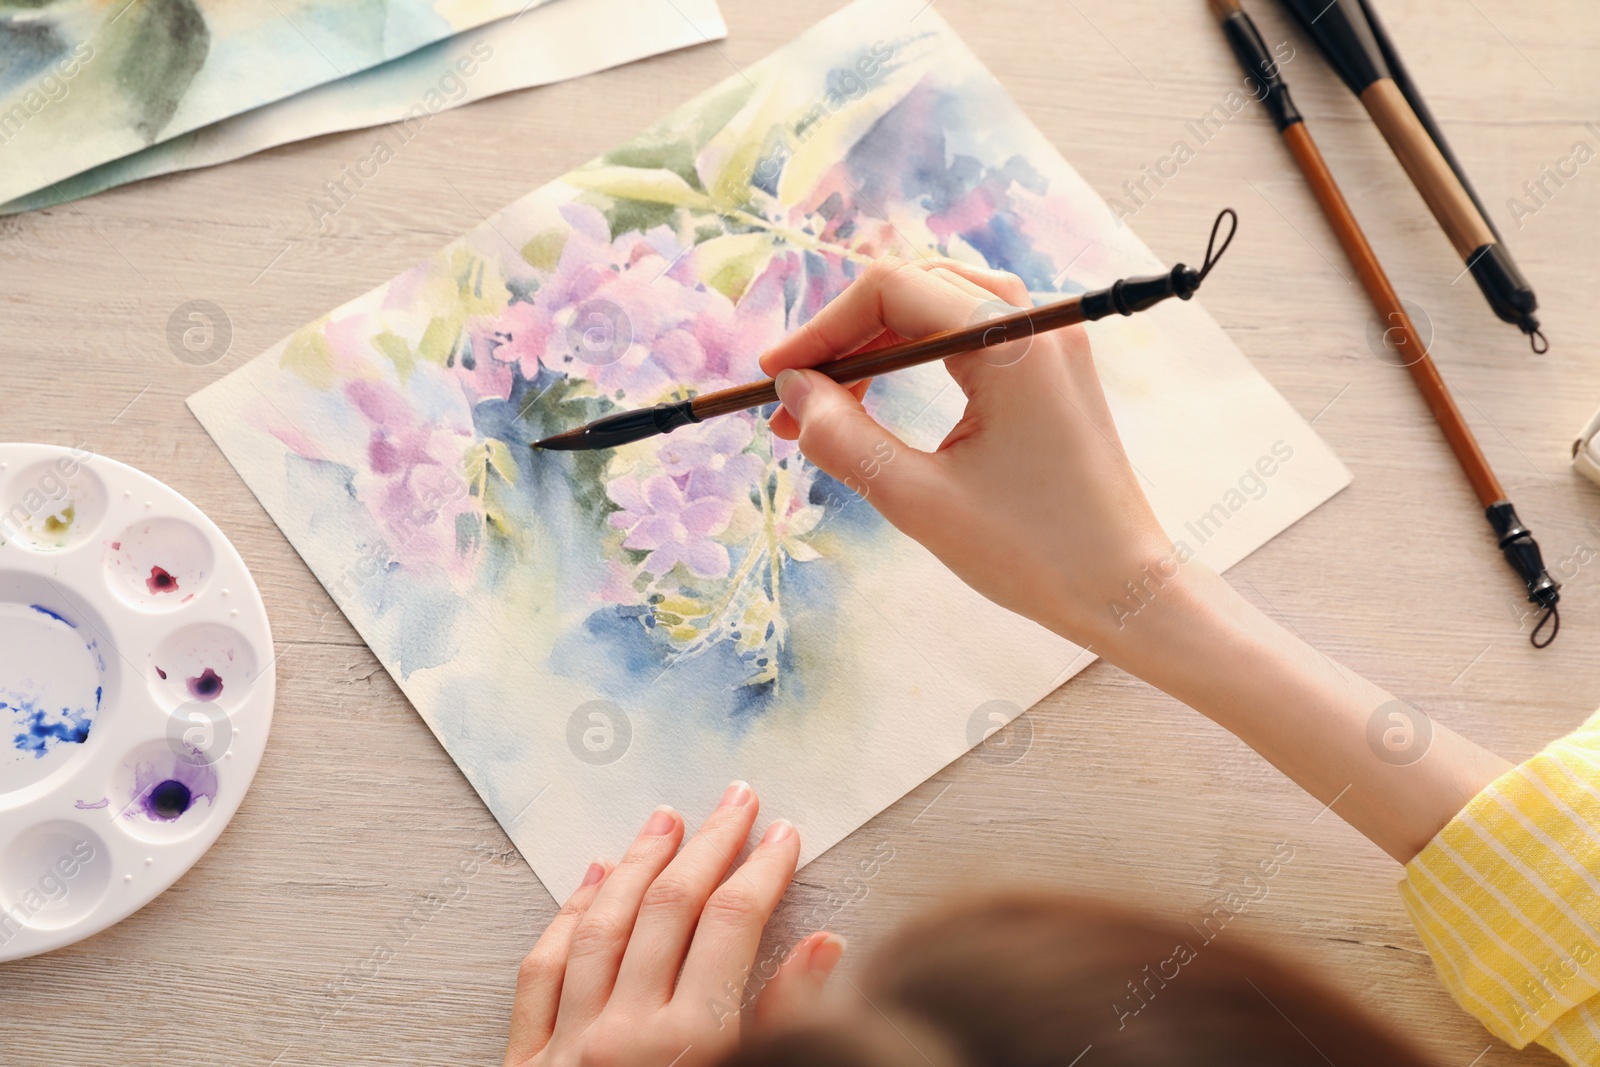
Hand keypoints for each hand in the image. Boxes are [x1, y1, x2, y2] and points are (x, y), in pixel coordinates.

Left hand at [503, 783, 845, 1065]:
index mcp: (690, 1046)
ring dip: (638, 861)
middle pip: (671, 906)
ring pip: (604, 922)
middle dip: (709, 844)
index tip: (785, 833)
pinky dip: (568, 915)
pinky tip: (587, 879)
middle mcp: (626, 1032)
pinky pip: (544, 967)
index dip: (762, 870)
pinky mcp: (525, 1062)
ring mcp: (570, 1043)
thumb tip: (826, 949)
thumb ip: (784, 1025)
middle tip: (736, 797)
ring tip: (666, 818)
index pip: (732, 925)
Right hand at [761, 257, 1509, 862]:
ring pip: (938, 309)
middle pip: (913, 289)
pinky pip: (969, 337)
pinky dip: (915, 361)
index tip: (774, 379)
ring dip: (875, 350)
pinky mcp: (1052, 370)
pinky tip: (877, 405)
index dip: (820, 329)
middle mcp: (1038, 321)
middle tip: (793, 405)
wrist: (1125, 591)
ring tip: (825, 412)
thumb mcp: (919, 501)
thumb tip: (794, 391)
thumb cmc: (1032, 553)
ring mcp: (1051, 341)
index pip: (891, 290)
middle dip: (843, 341)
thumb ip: (847, 438)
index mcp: (1012, 342)